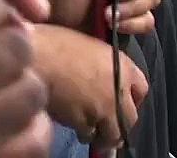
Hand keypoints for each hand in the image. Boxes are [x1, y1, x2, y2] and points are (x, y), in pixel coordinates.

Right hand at [31, 25, 147, 149]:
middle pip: (130, 119)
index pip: (141, 89)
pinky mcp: (84, 122)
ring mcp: (103, 109)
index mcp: (123, 66)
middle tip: (107, 126)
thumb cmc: (53, 42)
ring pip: (111, 133)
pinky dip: (82, 131)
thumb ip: (100, 64)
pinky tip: (71, 124)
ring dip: (101, 133)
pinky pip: (88, 133)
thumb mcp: (87, 44)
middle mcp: (119, 90)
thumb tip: (96, 76)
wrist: (35, 56)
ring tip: (88, 131)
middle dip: (119, 124)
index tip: (122, 103)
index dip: (131, 98)